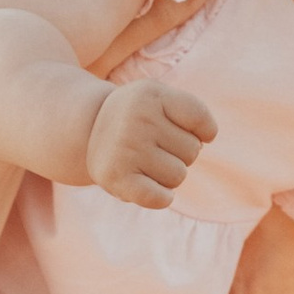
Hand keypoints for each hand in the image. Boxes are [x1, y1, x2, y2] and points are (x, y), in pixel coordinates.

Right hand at [88, 76, 218, 207]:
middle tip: (154, 144)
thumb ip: (192, 112)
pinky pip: (159, 198)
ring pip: (179, 175)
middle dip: (179, 152)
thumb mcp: (160, 98)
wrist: (89, 128)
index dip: (203, 131)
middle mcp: (137, 118)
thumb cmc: (138, 116)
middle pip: (193, 150)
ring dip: (168, 174)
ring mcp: (125, 148)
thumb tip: (205, 140)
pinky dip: (161, 198)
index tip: (185, 129)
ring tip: (145, 161)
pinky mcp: (115, 177)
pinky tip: (148, 186)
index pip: (200, 120)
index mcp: (151, 94)